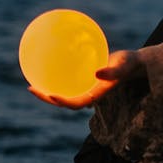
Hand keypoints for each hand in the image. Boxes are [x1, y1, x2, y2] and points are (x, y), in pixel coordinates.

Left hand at [28, 50, 144, 108]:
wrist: (131, 62)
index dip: (63, 102)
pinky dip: (55, 73)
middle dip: (47, 97)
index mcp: (96, 94)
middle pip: (64, 100)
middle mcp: (87, 93)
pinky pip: (66, 77)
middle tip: (31, 87)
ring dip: (46, 88)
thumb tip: (97, 73)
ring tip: (31, 78)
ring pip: (62, 90)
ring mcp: (84, 86)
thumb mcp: (123, 65)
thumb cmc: (129, 63)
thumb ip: (112, 72)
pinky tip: (45, 60)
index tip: (51, 95)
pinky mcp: (82, 78)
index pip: (76, 103)